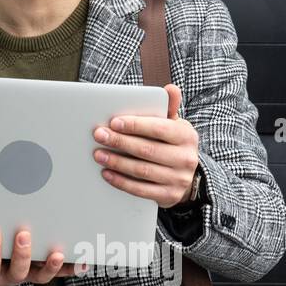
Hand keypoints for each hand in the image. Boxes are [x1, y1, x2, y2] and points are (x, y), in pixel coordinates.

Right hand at [0, 225, 88, 285]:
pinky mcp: (44, 271)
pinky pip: (62, 272)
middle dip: (23, 253)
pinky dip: (74, 267)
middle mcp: (12, 276)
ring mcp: (30, 274)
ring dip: (53, 265)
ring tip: (59, 252)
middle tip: (25, 234)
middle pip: (20, 270)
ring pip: (43, 274)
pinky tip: (86, 261)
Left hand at [93, 83, 200, 209]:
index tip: (114, 122)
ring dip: (117, 162)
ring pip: (143, 171)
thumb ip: (169, 107)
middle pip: (147, 150)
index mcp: (186, 136)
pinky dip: (122, 182)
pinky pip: (141, 190)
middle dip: (120, 142)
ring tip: (98, 154)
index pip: (159, 129)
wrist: (187, 176)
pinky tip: (107, 173)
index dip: (136, 125)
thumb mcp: (174, 125)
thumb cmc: (172, 144)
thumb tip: (170, 89)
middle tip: (99, 135)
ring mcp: (178, 179)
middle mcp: (186, 158)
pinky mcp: (169, 196)